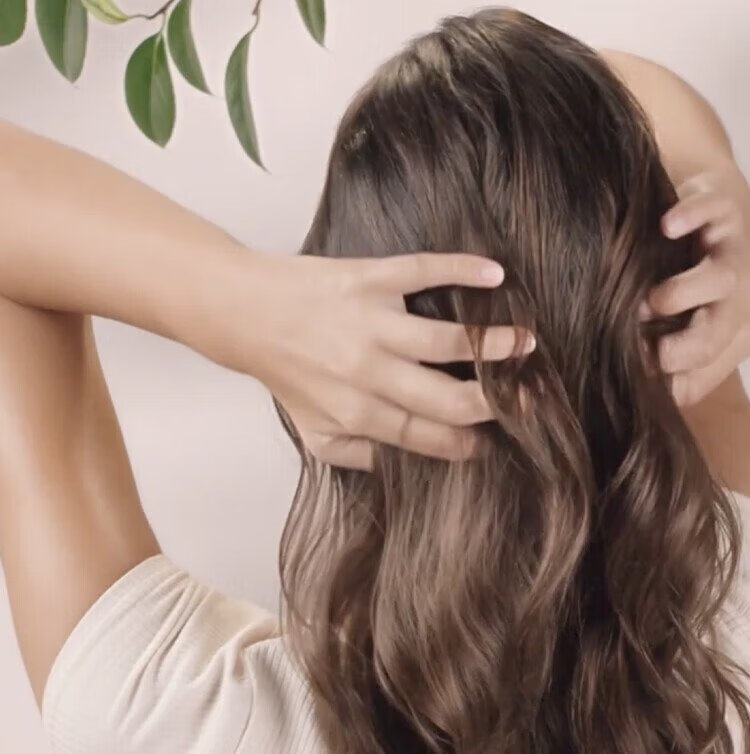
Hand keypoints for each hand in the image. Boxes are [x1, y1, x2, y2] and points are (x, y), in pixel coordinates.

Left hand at [202, 251, 532, 469]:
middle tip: (525, 396)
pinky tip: (494, 274)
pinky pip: (421, 271)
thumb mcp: (312, 431)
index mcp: (356, 413)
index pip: (426, 436)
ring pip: (445, 340)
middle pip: (446, 398)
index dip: (465, 442)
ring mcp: (370, 324)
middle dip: (494, 402)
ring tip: (526, 343)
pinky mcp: (367, 279)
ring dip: (493, 343)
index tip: (493, 440)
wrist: (245, 315)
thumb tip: (402, 465)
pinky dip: (461, 269)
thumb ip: (356, 455)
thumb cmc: (286, 372)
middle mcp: (367, 373)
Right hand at [643, 166, 749, 404]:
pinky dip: (691, 217)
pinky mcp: (721, 208)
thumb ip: (682, 363)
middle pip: (721, 328)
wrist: (717, 213)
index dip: (678, 373)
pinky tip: (666, 227)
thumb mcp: (690, 321)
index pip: (708, 361)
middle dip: (688, 345)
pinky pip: (710, 212)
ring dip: (685, 293)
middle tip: (650, 353)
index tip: (642, 376)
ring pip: (720, 277)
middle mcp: (736, 294)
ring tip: (651, 302)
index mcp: (730, 326)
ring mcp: (730, 250)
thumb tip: (663, 398)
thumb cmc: (696, 279)